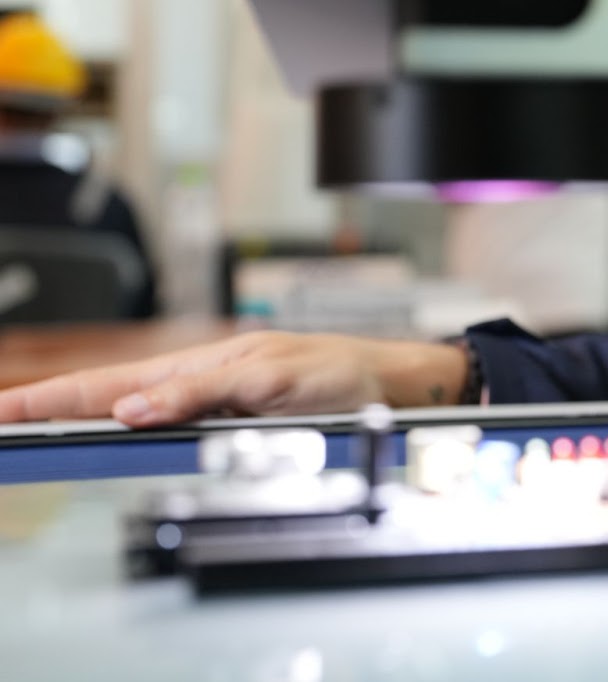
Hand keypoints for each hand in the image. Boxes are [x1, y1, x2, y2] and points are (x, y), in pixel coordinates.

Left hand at [0, 331, 468, 426]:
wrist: (392, 376)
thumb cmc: (329, 386)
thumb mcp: (258, 396)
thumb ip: (199, 406)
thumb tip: (133, 415)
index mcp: (203, 378)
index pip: (115, 389)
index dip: (59, 399)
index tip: (9, 411)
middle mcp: (213, 369)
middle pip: (119, 381)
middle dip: (55, 395)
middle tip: (3, 410)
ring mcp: (242, 371)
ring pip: (155, 381)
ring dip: (93, 394)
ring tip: (38, 407)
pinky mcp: (274, 378)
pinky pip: (215, 389)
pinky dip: (174, 399)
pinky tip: (139, 410)